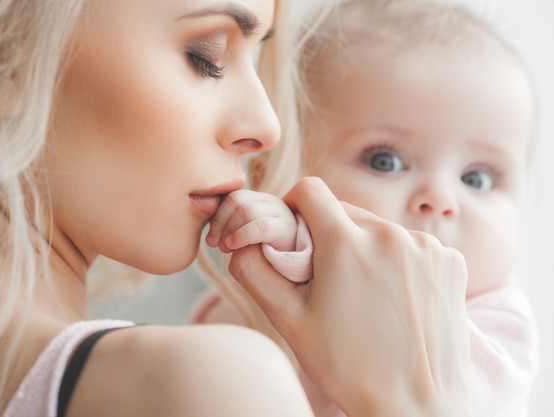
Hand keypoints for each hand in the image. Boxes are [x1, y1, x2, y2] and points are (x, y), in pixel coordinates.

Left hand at [207, 189, 297, 252]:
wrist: (299, 270)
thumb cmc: (269, 256)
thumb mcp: (247, 239)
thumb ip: (232, 229)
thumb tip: (211, 234)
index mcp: (260, 201)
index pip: (232, 196)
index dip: (217, 216)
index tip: (210, 239)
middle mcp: (271, 202)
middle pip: (236, 199)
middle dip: (220, 222)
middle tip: (214, 244)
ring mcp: (281, 213)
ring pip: (245, 210)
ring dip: (229, 230)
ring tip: (225, 248)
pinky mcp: (286, 229)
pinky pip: (259, 226)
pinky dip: (241, 236)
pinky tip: (233, 247)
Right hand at [228, 177, 472, 416]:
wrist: (416, 405)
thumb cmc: (348, 367)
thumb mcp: (288, 321)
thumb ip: (255, 271)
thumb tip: (242, 240)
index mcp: (346, 243)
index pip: (309, 191)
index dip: (294, 206)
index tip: (294, 233)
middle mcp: (391, 234)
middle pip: (344, 210)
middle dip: (328, 232)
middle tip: (326, 275)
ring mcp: (427, 247)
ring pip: (378, 228)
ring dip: (364, 247)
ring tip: (363, 293)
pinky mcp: (451, 261)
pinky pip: (411, 245)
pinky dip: (397, 261)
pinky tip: (394, 297)